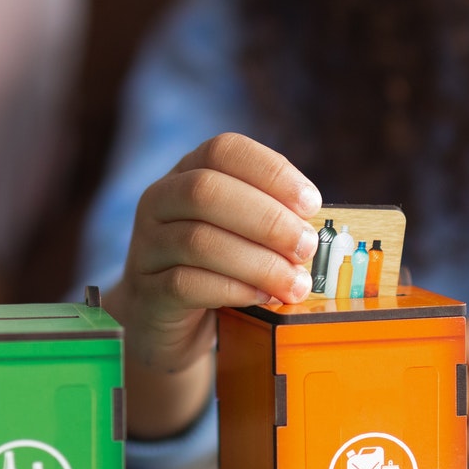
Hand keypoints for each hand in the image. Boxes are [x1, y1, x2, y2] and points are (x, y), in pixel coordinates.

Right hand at [103, 134, 320, 436]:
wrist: (168, 318)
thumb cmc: (218, 265)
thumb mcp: (242, 230)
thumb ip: (272, 218)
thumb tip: (321, 231)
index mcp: (188, 171)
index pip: (224, 150)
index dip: (272, 172)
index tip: (313, 204)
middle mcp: (160, 199)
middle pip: (206, 191)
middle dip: (267, 220)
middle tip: (307, 247)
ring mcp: (147, 244)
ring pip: (198, 241)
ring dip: (258, 263)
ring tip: (295, 284)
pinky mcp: (147, 289)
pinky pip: (186, 284)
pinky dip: (234, 290)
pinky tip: (263, 298)